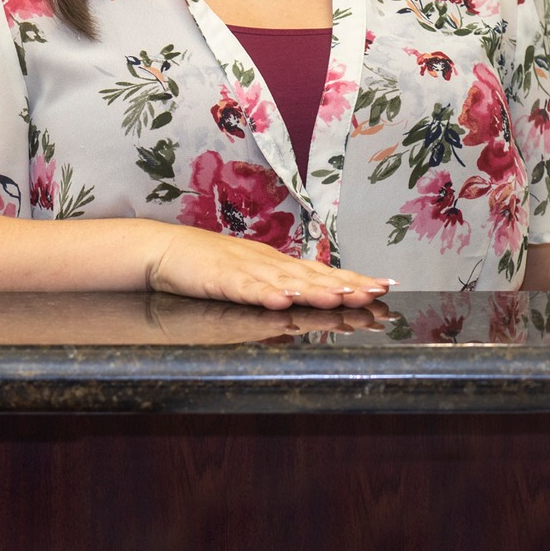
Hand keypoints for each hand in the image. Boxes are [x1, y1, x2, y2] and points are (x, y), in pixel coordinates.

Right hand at [145, 225, 393, 308]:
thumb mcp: (251, 276)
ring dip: (316, 289)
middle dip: (348, 284)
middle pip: (314, 276)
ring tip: (344, 296)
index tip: (384, 285)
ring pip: (287, 281)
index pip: (323, 272)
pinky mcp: (221, 280)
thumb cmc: (209, 265)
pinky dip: (266, 294)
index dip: (353, 278)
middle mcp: (269, 265)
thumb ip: (280, 286)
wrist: (165, 249)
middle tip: (377, 291)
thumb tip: (310, 300)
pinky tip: (283, 301)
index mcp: (278, 265)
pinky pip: (247, 290)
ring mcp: (246, 271)